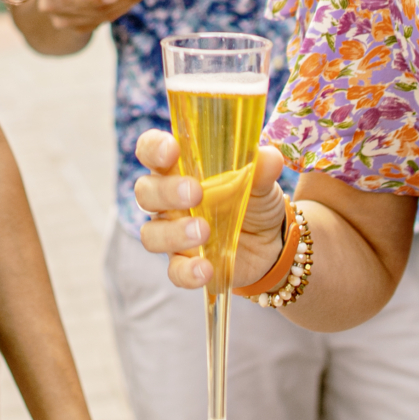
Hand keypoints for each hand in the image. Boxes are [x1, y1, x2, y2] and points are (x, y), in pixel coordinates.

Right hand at [132, 129, 287, 292]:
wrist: (272, 242)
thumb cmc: (254, 200)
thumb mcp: (262, 180)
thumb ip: (261, 168)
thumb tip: (268, 157)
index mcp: (180, 169)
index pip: (151, 151)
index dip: (153, 148)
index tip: (172, 149)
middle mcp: (168, 200)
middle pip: (145, 192)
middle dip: (166, 192)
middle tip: (195, 193)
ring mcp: (173, 234)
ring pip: (151, 234)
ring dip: (174, 233)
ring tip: (203, 232)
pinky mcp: (185, 263)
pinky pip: (174, 270)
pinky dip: (187, 271)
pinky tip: (205, 269)